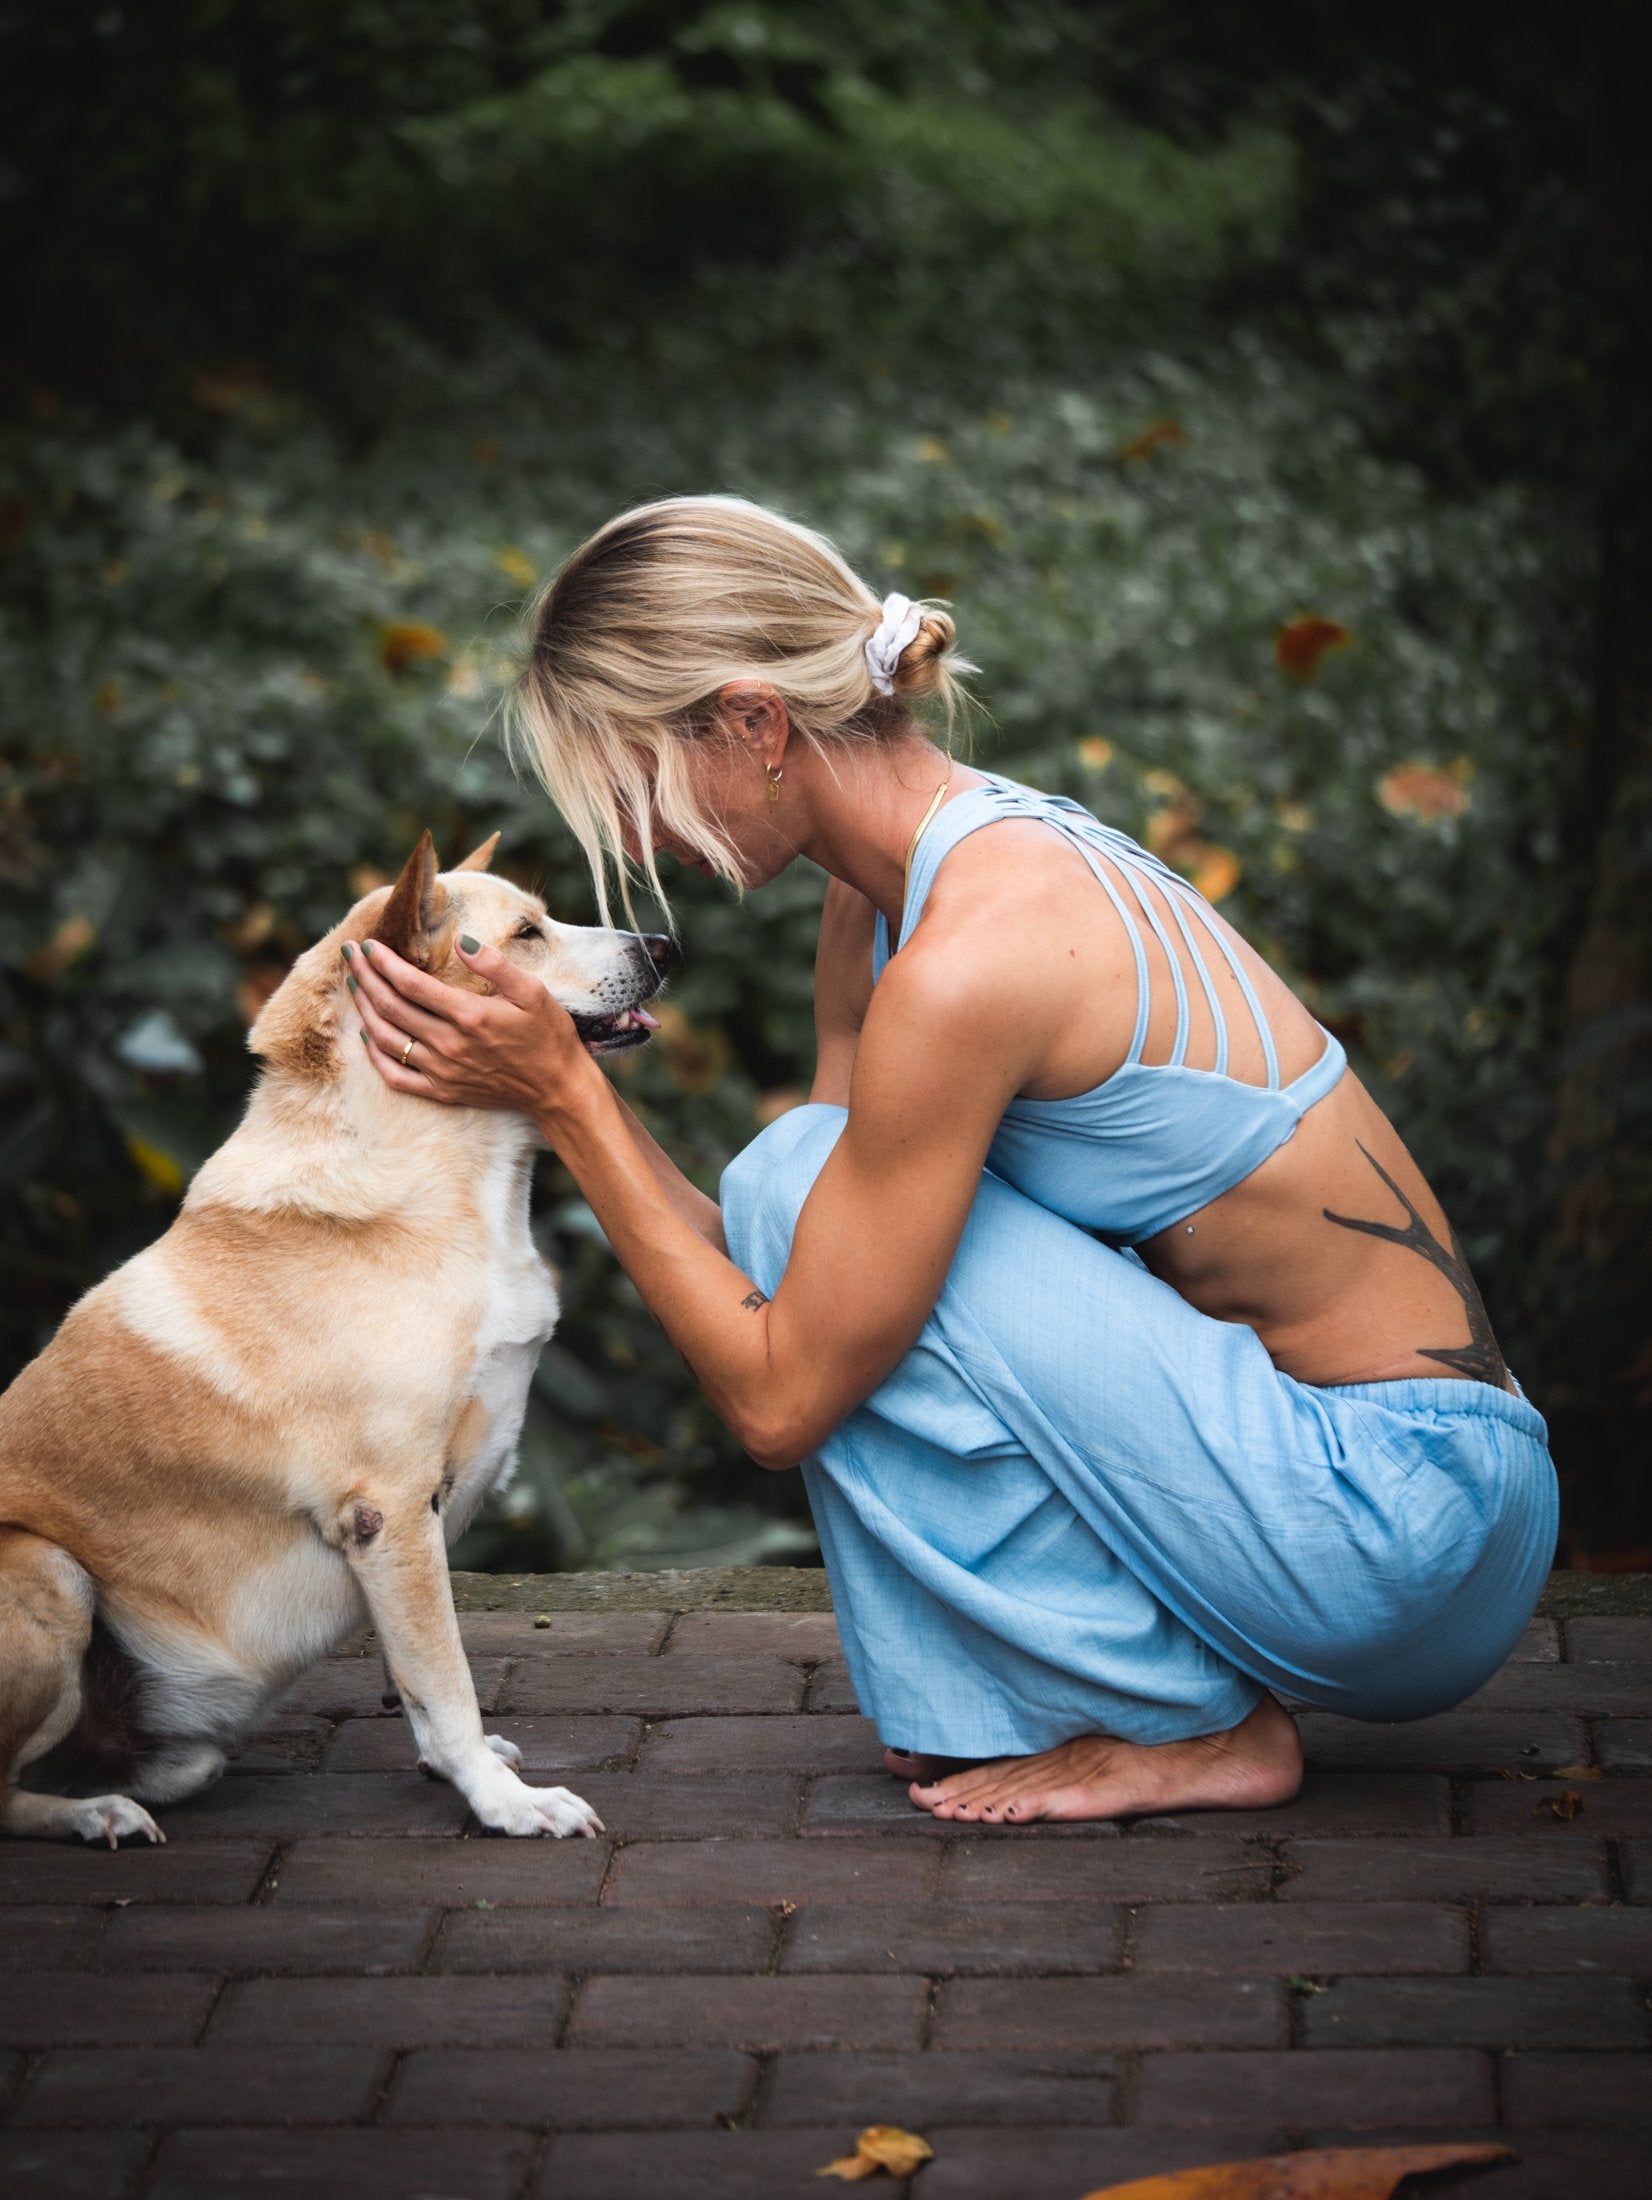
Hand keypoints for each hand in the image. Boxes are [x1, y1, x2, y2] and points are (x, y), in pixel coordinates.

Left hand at [346, 935, 597, 1124]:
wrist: (557, 1088)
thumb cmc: (548, 1035)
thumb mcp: (533, 991)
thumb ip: (495, 964)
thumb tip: (461, 941)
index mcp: (469, 1015)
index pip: (410, 984)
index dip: (383, 962)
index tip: (368, 944)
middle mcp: (449, 1044)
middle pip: (390, 1007)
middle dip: (365, 977)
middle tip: (350, 955)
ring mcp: (442, 1070)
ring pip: (386, 1039)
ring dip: (364, 1010)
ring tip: (355, 986)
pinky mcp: (442, 1091)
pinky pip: (396, 1076)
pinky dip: (375, 1056)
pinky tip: (368, 1036)